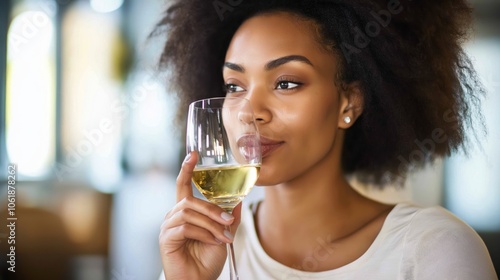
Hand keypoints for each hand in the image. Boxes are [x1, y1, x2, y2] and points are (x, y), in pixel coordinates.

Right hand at [159, 152, 241, 279]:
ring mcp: (168, 227)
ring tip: (223, 237)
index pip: (182, 185)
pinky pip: (186, 227)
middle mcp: (173, 216)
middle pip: (190, 200)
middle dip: (212, 209)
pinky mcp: (166, 239)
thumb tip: (238, 200)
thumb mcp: (223, 235)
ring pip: (189, 213)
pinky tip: (212, 242)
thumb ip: (228, 217)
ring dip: (211, 224)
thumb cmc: (206, 260)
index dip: (186, 169)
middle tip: (229, 221)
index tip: (193, 154)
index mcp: (185, 212)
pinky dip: (203, 233)